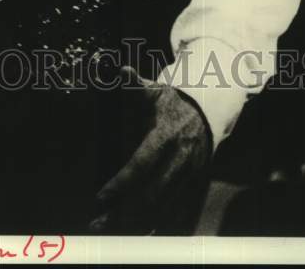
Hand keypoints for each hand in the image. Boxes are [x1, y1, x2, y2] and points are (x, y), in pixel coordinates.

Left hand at [89, 66, 212, 234]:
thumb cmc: (171, 101)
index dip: (121, 183)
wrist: (208, 110)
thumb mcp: (154, 91)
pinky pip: (175, 212)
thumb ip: (135, 84)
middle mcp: (179, 160)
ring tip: (107, 230)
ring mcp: (189, 176)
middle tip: (96, 223)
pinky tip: (135, 233)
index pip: (141, 164)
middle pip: (150, 195)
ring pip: (161, 208)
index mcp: (166, 135)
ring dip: (135, 223)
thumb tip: (121, 71)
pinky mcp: (193, 186)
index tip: (100, 196)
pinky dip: (155, 225)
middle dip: (123, 213)